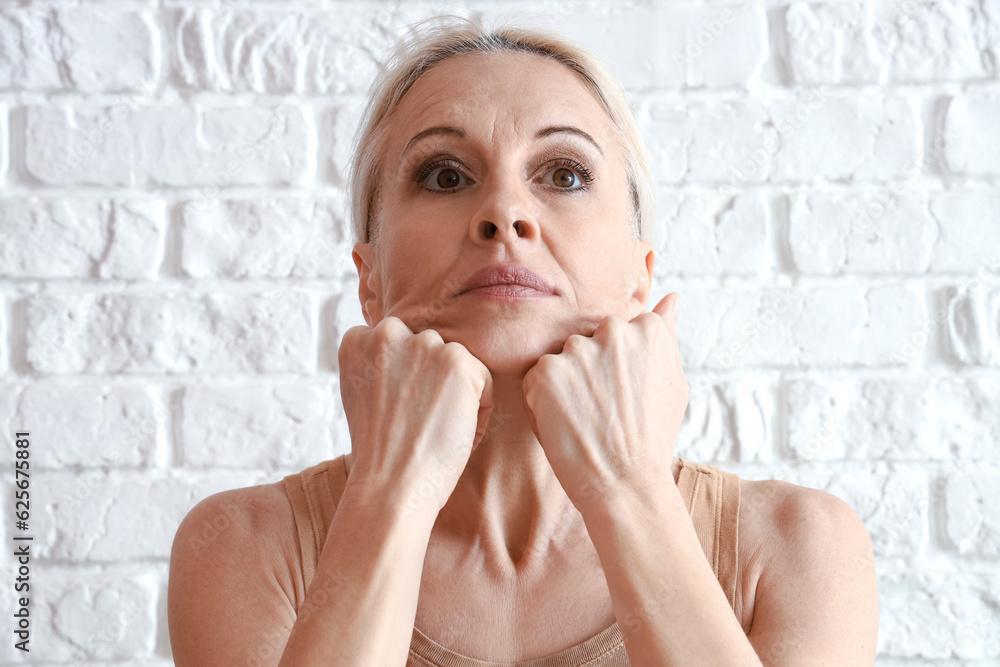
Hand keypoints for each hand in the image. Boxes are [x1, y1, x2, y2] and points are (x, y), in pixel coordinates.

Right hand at [338, 316, 493, 516]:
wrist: (391, 484)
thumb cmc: (378, 451)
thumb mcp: (361, 395)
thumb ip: (377, 366)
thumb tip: (407, 357)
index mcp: (358, 340)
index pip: (395, 342)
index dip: (403, 378)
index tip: (401, 409)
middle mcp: (389, 333)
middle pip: (426, 348)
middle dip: (430, 379)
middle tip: (422, 421)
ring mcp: (425, 345)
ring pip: (454, 361)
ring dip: (454, 390)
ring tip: (438, 428)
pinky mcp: (459, 362)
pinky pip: (482, 379)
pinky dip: (479, 408)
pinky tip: (457, 432)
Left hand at [521, 293, 687, 513]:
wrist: (626, 484)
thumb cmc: (652, 438)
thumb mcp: (673, 383)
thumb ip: (667, 335)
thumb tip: (673, 298)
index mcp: (648, 329)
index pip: (618, 332)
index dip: (615, 367)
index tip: (623, 395)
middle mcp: (613, 331)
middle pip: (588, 341)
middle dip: (589, 369)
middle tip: (603, 410)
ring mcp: (578, 350)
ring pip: (561, 359)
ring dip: (565, 383)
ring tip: (585, 418)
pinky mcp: (547, 372)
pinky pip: (536, 378)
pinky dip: (541, 400)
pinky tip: (565, 423)